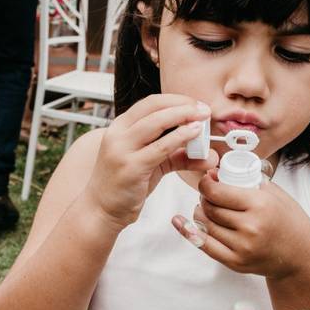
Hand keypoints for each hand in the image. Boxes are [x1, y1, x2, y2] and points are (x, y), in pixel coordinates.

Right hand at [85, 94, 216, 228]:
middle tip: (204, 110)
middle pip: (154, 107)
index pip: (150, 103)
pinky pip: (161, 147)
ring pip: (157, 122)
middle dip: (183, 105)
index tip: (196, 105)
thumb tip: (207, 155)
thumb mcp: (153, 164)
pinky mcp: (131, 167)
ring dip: (183, 116)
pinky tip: (194, 135)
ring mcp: (122, 150)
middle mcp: (118, 134)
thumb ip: (178, 156)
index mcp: (120, 127)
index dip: (176, 100)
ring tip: (203, 118)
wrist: (101, 210)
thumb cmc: (123, 185)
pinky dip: (180, 137)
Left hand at [171, 169, 309, 278]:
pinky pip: (205, 246)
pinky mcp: (235, 262)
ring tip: (206, 208)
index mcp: (260, 205)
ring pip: (205, 226)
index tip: (206, 180)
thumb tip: (214, 173)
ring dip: (200, 214)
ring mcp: (242, 247)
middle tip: (208, 194)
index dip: (206, 184)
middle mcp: (250, 227)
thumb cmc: (289, 222)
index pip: (218, 192)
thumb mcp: (275, 194)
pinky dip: (190, 233)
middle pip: (210, 208)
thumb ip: (247, 181)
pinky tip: (181, 223)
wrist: (300, 257)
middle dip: (204, 198)